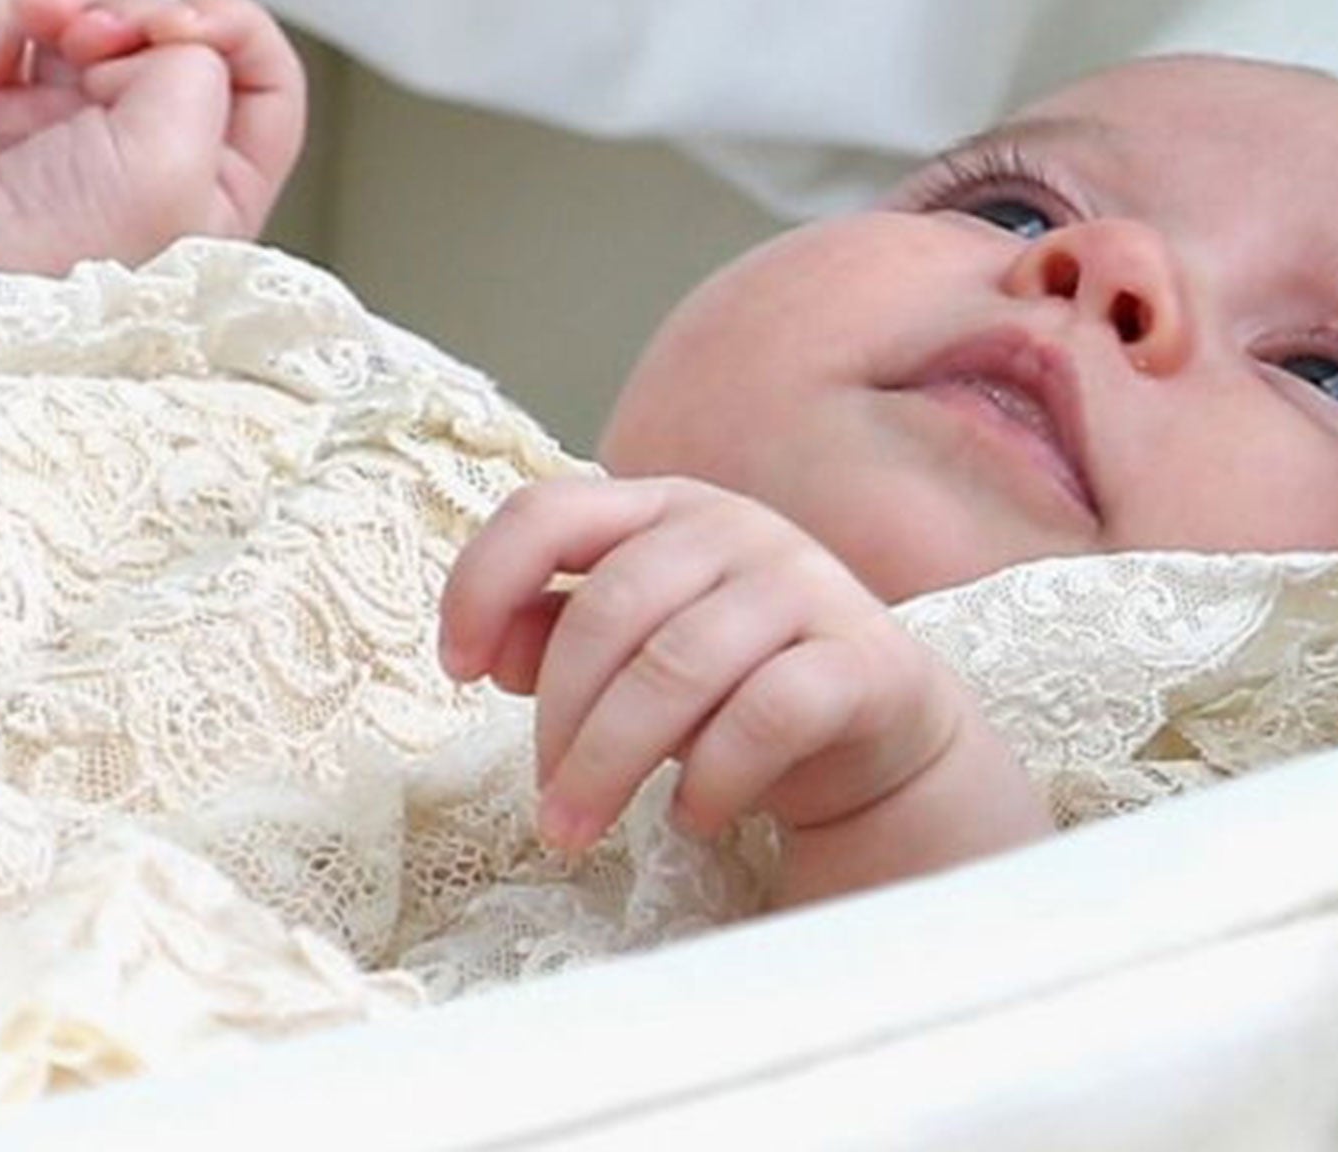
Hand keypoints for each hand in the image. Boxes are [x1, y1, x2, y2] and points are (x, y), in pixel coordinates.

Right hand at [0, 0, 304, 274]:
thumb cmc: (54, 258)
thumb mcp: (174, 163)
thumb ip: (198, 76)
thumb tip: (170, 41)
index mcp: (215, 188)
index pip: (266, 84)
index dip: (235, 32)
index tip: (189, 24)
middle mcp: (149, 162)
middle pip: (172, 39)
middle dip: (137, 14)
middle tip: (104, 39)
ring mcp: (67, 136)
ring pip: (90, 26)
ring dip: (69, 4)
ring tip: (47, 22)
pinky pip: (5, 35)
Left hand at [438, 477, 1050, 903]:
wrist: (879, 736)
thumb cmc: (736, 687)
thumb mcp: (636, 657)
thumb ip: (562, 635)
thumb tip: (495, 649)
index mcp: (667, 508)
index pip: (549, 509)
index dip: (483, 581)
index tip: (457, 668)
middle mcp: (737, 527)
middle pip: (610, 610)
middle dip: (559, 720)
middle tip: (546, 805)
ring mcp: (807, 586)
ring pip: (679, 666)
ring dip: (612, 763)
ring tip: (581, 829)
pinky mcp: (862, 660)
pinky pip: (766, 716)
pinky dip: (713, 776)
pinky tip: (692, 814)